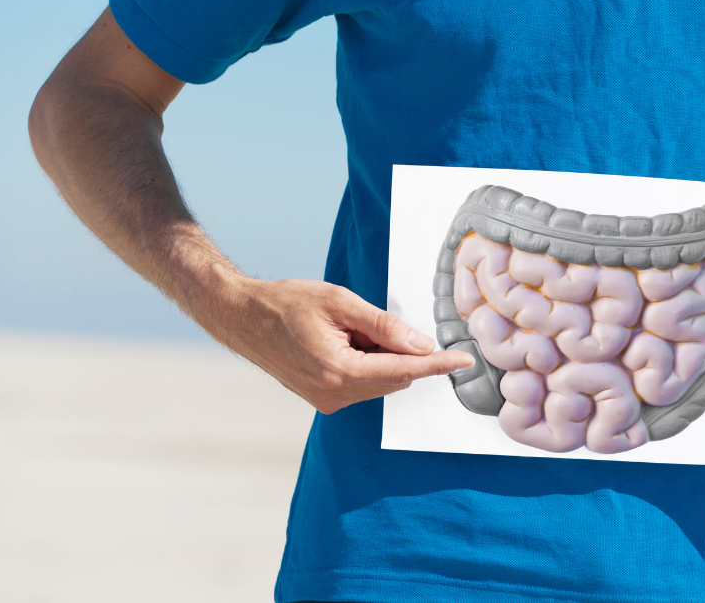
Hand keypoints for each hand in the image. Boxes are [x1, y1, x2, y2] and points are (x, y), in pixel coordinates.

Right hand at [210, 277, 473, 413]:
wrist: (241, 317)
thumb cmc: (285, 303)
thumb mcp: (340, 302)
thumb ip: (385, 326)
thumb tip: (421, 345)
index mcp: (339, 370)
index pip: (403, 369)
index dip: (437, 364)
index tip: (463, 361)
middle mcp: (334, 394)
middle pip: (394, 377)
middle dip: (399, 350)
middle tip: (367, 320)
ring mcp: (327, 400)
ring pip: (380, 381)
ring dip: (380, 356)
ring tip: (345, 329)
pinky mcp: (323, 399)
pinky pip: (363, 384)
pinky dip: (366, 363)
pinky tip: (343, 341)